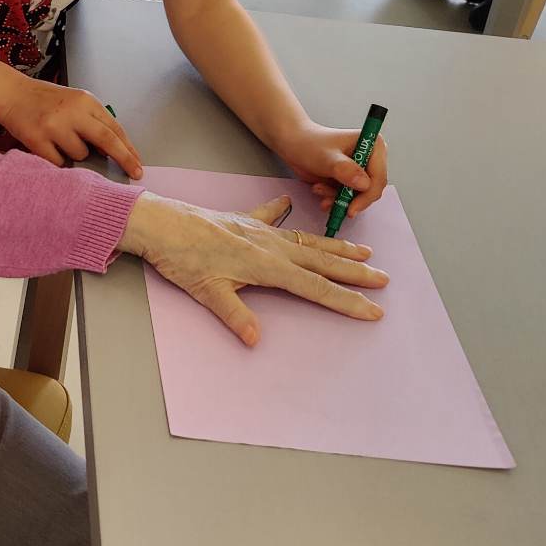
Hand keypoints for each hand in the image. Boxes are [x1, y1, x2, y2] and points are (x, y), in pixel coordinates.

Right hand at [0, 75, 143, 178]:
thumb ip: (93, 121)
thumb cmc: (44, 100)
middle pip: (106, 141)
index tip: (137, 163)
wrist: (11, 94)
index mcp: (85, 100)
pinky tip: (48, 146)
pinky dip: (58, 160)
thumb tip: (111, 151)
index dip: (128, 148)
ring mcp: (54, 126)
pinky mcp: (37, 140)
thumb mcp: (74, 102)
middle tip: (134, 173)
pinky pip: (59, 162)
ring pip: (80, 155)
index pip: (114, 128)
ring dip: (76, 155)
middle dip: (123, 159)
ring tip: (60, 140)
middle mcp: (72, 112)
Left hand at [118, 193, 386, 345]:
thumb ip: (235, 315)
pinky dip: (284, 212)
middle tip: (384, 279)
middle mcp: (270, 246)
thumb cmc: (181, 258)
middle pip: (322, 261)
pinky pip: (272, 217)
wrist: (161, 224)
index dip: (346, 301)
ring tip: (362, 250)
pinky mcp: (244, 221)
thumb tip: (255, 340)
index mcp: (266, 265)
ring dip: (336, 246)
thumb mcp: (207, 292)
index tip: (373, 310)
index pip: (315, 287)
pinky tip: (289, 205)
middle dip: (355, 272)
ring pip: (307, 240)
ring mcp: (259, 231)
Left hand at [276, 123, 389, 219]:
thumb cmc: (309, 144)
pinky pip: (348, 197)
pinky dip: (334, 198)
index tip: (351, 208)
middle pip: (371, 190)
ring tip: (320, 189)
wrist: (293, 143)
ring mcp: (361, 169)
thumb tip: (364, 184)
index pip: (379, 178)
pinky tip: (320, 190)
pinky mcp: (351, 179)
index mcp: (374, 146)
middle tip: (331, 202)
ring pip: (358, 196)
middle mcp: (371, 158)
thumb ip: (345, 170)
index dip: (367, 196)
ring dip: (338, 199)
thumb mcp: (326, 158)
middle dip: (350, 199)